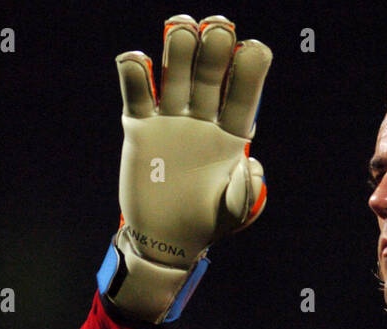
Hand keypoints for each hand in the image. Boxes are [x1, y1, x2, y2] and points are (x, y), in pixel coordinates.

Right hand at [100, 15, 271, 321]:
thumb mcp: (233, 214)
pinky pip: (137, 94)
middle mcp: (204, 118)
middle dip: (215, 49)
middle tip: (216, 30)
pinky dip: (134, 74)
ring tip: (180, 30)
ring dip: (178, 47)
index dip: (250, 70)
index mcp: (233, 133)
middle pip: (210, 72)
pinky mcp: (140, 127)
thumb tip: (250, 164)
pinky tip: (135, 61)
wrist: (164, 240)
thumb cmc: (206, 225)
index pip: (245, 94)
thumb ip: (246, 192)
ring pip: (175, 73)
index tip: (252, 51)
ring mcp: (171, 119)